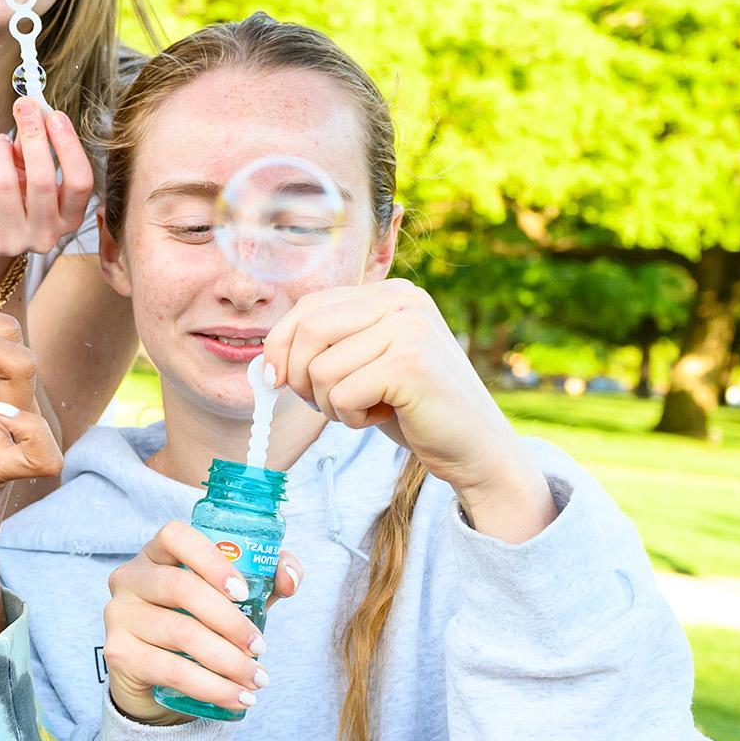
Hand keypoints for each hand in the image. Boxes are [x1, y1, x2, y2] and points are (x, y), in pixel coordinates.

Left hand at [0, 97, 93, 301]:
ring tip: (0, 144)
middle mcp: (47, 236)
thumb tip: (34, 109)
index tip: (54, 115)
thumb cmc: (12, 197)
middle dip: (34, 138)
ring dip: (0, 153)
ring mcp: (15, 243)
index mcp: (69, 218)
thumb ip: (34, 146)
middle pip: (43, 181)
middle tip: (24, 107)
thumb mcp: (28, 173)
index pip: (80, 182)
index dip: (69, 146)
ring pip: (6, 184)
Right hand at [103, 523, 304, 723]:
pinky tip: (236, 698)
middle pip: (181, 587)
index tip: (244, 591)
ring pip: (180, 632)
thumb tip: (288, 578)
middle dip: (230, 621)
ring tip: (257, 678)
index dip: (211, 560)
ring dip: (228, 661)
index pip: (175, 536)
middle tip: (261, 646)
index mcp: (156, 553)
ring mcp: (119, 614)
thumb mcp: (233, 597)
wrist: (155, 674)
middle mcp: (130, 577)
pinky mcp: (118, 652)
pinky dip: (211, 687)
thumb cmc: (198, 622)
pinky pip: (170, 669)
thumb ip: (267, 577)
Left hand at [262, 280, 552, 537]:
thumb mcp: (365, 365)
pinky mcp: (410, 364)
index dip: (280, 344)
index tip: (277, 379)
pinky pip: (341, 394)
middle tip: (327, 403)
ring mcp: (409, 328)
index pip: (309, 306)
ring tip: (367, 409)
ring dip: (329, 403)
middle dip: (300, 377)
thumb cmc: (412, 408)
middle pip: (307, 331)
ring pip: (320, 368)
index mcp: (390, 292)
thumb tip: (264, 363)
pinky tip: (384, 418)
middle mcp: (402, 300)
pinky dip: (350, 417)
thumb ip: (325, 348)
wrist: (474, 448)